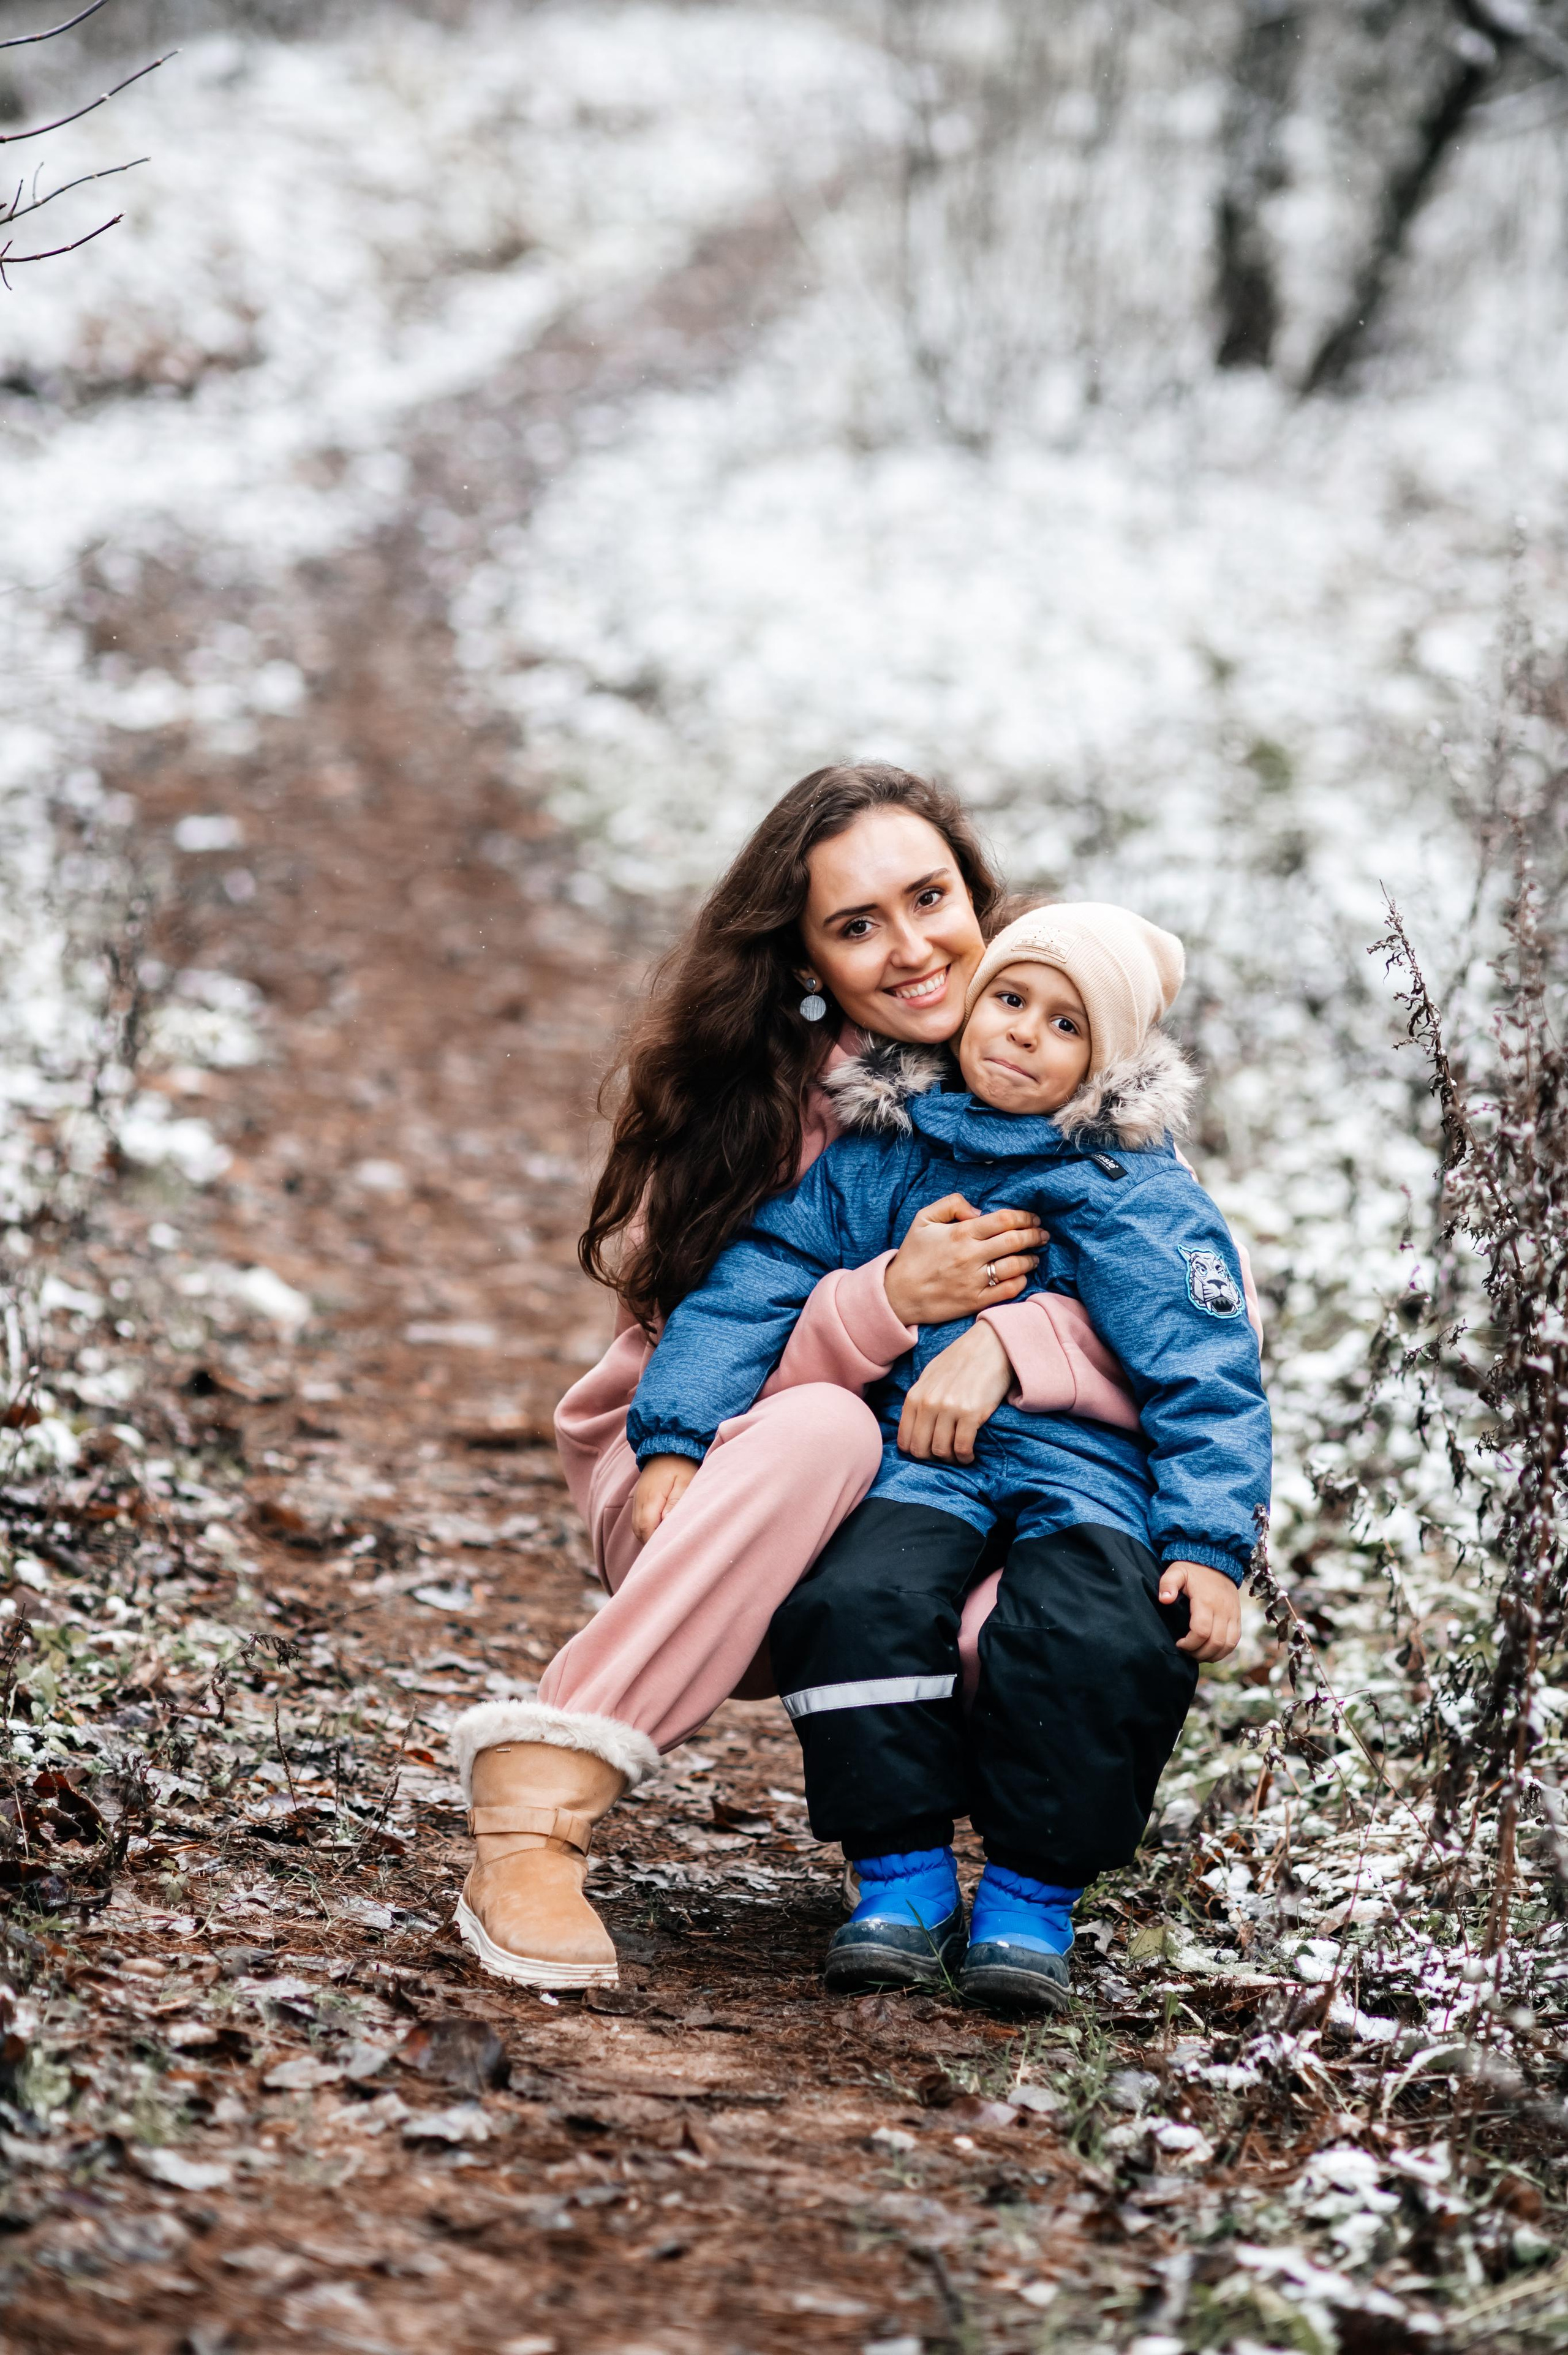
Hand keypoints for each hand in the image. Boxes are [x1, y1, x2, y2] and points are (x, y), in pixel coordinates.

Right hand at [631, 1454, 698, 1544]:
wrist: (667, 1446)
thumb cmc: (681, 1465)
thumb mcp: (685, 1482)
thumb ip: (676, 1502)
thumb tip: (666, 1521)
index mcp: (650, 1498)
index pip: (647, 1528)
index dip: (655, 1542)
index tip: (668, 1549)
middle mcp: (639, 1502)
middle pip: (639, 1531)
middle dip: (651, 1543)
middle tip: (669, 1550)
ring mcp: (637, 1501)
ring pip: (637, 1528)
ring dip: (649, 1537)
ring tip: (665, 1543)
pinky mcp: (640, 1500)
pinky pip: (639, 1521)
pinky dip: (647, 1529)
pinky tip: (660, 1531)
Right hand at [883, 1194, 1045, 1326]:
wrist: (899, 1294)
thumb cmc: (913, 1254)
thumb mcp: (923, 1219)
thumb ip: (951, 1204)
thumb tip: (978, 1210)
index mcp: (961, 1233)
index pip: (1004, 1220)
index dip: (1024, 1217)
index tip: (1033, 1218)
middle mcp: (971, 1256)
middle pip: (1015, 1241)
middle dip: (1035, 1235)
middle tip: (1042, 1235)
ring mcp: (974, 1280)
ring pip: (1016, 1266)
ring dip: (1031, 1259)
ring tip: (1035, 1256)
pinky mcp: (975, 1301)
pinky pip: (1008, 1290)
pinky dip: (1021, 1281)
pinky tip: (1022, 1275)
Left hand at [897, 1320, 1014, 1463]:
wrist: (990, 1345)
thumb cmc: (960, 1360)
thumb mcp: (930, 1376)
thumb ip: (919, 1400)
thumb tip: (913, 1427)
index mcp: (915, 1396)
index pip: (905, 1440)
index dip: (916, 1452)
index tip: (929, 1451)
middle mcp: (928, 1404)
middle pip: (921, 1450)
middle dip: (933, 1458)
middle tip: (945, 1455)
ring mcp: (949, 1409)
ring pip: (941, 1451)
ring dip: (951, 1459)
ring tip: (959, 1455)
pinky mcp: (971, 1413)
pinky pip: (962, 1447)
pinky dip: (965, 1457)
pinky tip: (970, 1454)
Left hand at [1160, 1562, 1241, 1661]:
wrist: (1217, 1561)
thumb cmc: (1192, 1569)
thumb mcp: (1176, 1572)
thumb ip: (1168, 1584)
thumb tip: (1164, 1600)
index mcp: (1206, 1601)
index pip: (1201, 1631)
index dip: (1189, 1643)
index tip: (1179, 1643)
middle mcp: (1223, 1610)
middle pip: (1215, 1642)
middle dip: (1199, 1653)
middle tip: (1186, 1651)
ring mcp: (1232, 1614)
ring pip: (1227, 1645)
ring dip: (1212, 1655)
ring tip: (1197, 1654)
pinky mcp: (1237, 1617)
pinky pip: (1235, 1641)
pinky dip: (1224, 1651)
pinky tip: (1210, 1651)